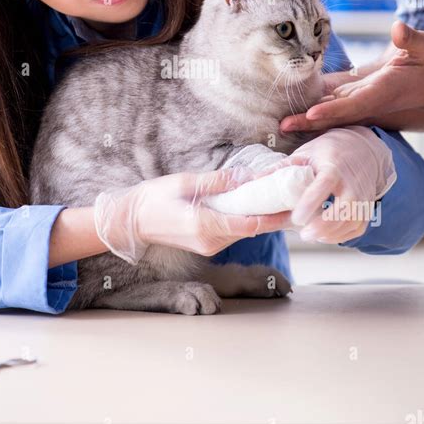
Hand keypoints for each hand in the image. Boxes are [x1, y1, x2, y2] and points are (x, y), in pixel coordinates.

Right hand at [94, 165, 291, 264]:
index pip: (249, 224)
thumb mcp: (185, 182)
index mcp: (204, 226)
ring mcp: (209, 246)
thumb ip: (217, 182)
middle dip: (272, 212)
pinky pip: (233, 231)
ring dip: (260, 215)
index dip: (274, 216)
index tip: (292, 205)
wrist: (131, 221)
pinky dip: (246, 218)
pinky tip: (254, 203)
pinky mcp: (207, 244)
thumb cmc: (153, 199)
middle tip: (292, 194)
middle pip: (251, 228)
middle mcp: (211, 242)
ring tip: (278, 194)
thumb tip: (245, 177)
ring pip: (243, 230)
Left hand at [251, 126, 396, 243]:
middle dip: (324, 225)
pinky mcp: (366, 208)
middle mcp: (351, 184)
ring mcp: (362, 197)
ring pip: (352, 222)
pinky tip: (324, 236)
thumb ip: (281, 168)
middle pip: (344, 209)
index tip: (296, 218)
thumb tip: (253, 181)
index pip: (324, 186)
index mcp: (333, 168)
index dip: (311, 203)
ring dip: (331, 233)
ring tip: (310, 235)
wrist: (361, 150)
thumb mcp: (304, 153)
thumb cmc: (326, 152)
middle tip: (304, 234)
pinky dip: (341, 236)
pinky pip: (357, 228)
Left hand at [280, 22, 423, 132]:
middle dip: (311, 121)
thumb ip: (412, 41)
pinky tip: (296, 111)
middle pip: (336, 115)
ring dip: (308, 118)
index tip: (312, 114)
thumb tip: (398, 28)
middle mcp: (371, 101)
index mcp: (385, 91)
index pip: (356, 104)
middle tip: (282, 126)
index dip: (333, 110)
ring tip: (282, 123)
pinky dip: (316, 108)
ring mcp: (363, 100)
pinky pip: (335, 105)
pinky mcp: (358, 95)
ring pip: (332, 112)